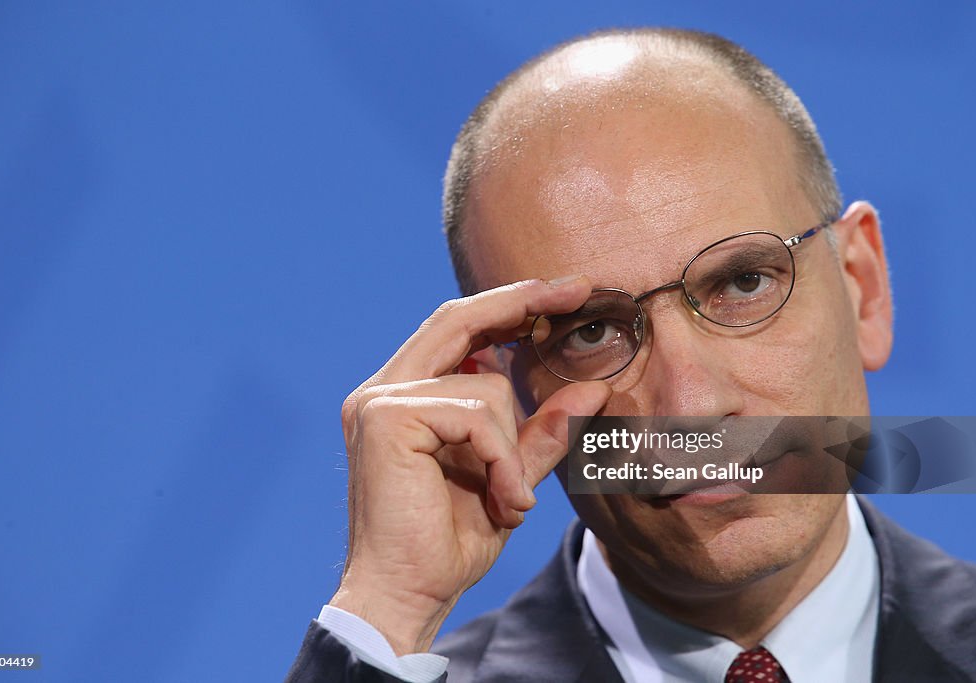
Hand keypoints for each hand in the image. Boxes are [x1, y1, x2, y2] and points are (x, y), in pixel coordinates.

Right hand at [327, 276, 611, 654]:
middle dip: (521, 301)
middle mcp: (384, 390)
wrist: (406, 595)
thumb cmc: (448, 542)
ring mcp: (380, 401)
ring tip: (509, 498)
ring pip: (486, 386)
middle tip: (578, 288)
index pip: (458, 330)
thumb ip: (543, 431)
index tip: (565, 291)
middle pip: (459, 319)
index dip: (509, 304)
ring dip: (513, 447)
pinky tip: (504, 499)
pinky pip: (477, 413)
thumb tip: (595, 387)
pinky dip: (503, 457)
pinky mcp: (388, 418)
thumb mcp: (509, 476)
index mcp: (404, 397)